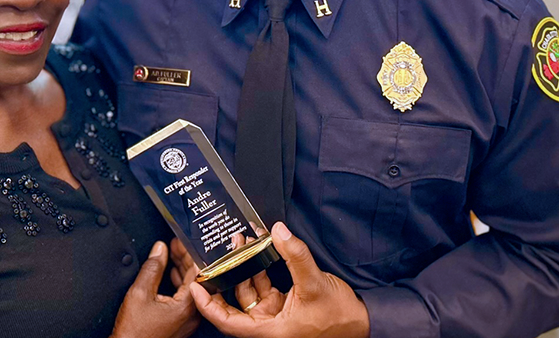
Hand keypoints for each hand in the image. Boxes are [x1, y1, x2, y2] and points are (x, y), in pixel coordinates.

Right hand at [111, 241, 199, 337]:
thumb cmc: (134, 333)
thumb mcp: (139, 293)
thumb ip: (152, 268)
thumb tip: (159, 250)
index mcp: (187, 306)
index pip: (196, 271)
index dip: (189, 252)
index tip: (181, 241)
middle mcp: (193, 314)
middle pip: (196, 278)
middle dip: (185, 259)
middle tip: (175, 245)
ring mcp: (188, 320)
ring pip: (191, 288)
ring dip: (182, 270)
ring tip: (172, 255)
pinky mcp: (182, 324)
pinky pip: (186, 298)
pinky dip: (180, 284)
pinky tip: (171, 275)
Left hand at [190, 222, 369, 337]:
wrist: (362, 324)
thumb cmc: (339, 316)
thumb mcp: (315, 283)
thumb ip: (295, 255)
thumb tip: (279, 230)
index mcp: (269, 331)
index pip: (227, 322)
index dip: (207, 304)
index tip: (195, 285)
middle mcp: (268, 327)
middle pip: (234, 306)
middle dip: (225, 278)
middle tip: (215, 256)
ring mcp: (275, 318)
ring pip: (249, 293)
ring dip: (243, 268)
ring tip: (240, 242)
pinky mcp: (284, 308)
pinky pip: (264, 289)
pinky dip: (259, 270)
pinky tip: (259, 250)